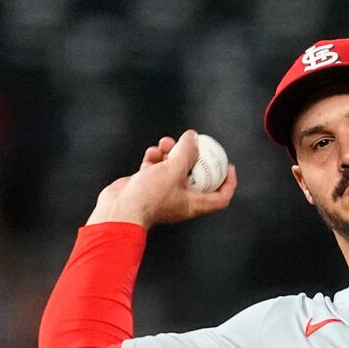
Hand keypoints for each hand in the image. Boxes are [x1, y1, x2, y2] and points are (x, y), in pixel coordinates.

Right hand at [87, 130, 236, 227]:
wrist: (120, 209)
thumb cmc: (148, 196)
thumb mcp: (173, 170)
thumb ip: (186, 152)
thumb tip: (193, 137)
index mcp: (193, 204)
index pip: (220, 198)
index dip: (229, 183)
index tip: (229, 166)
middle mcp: (181, 200)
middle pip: (195, 176)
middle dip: (192, 157)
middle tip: (189, 143)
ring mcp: (163, 193)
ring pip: (173, 169)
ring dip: (171, 153)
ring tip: (165, 143)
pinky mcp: (148, 186)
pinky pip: (156, 168)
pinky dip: (155, 158)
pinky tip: (152, 152)